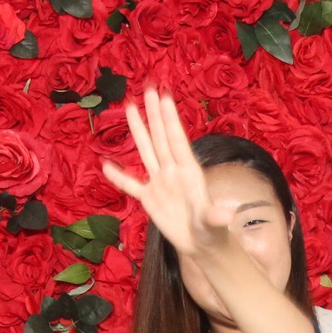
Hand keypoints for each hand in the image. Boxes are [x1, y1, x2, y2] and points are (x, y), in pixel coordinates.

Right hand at [101, 87, 235, 256]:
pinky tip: (105, 164)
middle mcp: (173, 172)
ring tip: (130, 107)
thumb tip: (226, 216)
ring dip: (139, 131)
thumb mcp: (213, 223)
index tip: (164, 97)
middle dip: (155, 114)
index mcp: (189, 172)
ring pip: (147, 152)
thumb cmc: (211, 231)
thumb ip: (215, 217)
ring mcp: (160, 183)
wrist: (202, 244)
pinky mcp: (149, 198)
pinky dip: (118, 177)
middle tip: (149, 88)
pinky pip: (131, 185)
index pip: (176, 141)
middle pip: (161, 138)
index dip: (170, 119)